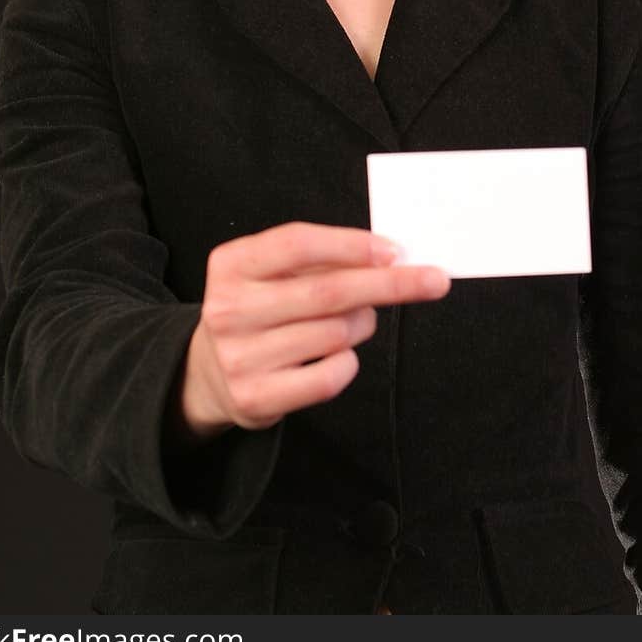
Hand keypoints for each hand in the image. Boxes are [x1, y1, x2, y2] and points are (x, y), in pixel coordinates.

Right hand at [168, 221, 450, 445]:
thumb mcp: (269, 271)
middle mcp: (229, 309)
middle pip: (327, 291)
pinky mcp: (256, 397)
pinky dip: (348, 362)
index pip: (298, 243)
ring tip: (357, 320)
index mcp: (231, 264)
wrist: (208, 373)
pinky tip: (339, 355)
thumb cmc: (260, 308)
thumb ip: (318, 260)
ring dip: (364, 324)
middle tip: (433, 281)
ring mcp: (240, 356)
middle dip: (389, 284)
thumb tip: (391, 257)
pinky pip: (330, 377)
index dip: (351, 245)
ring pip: (335, 334)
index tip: (396, 251)